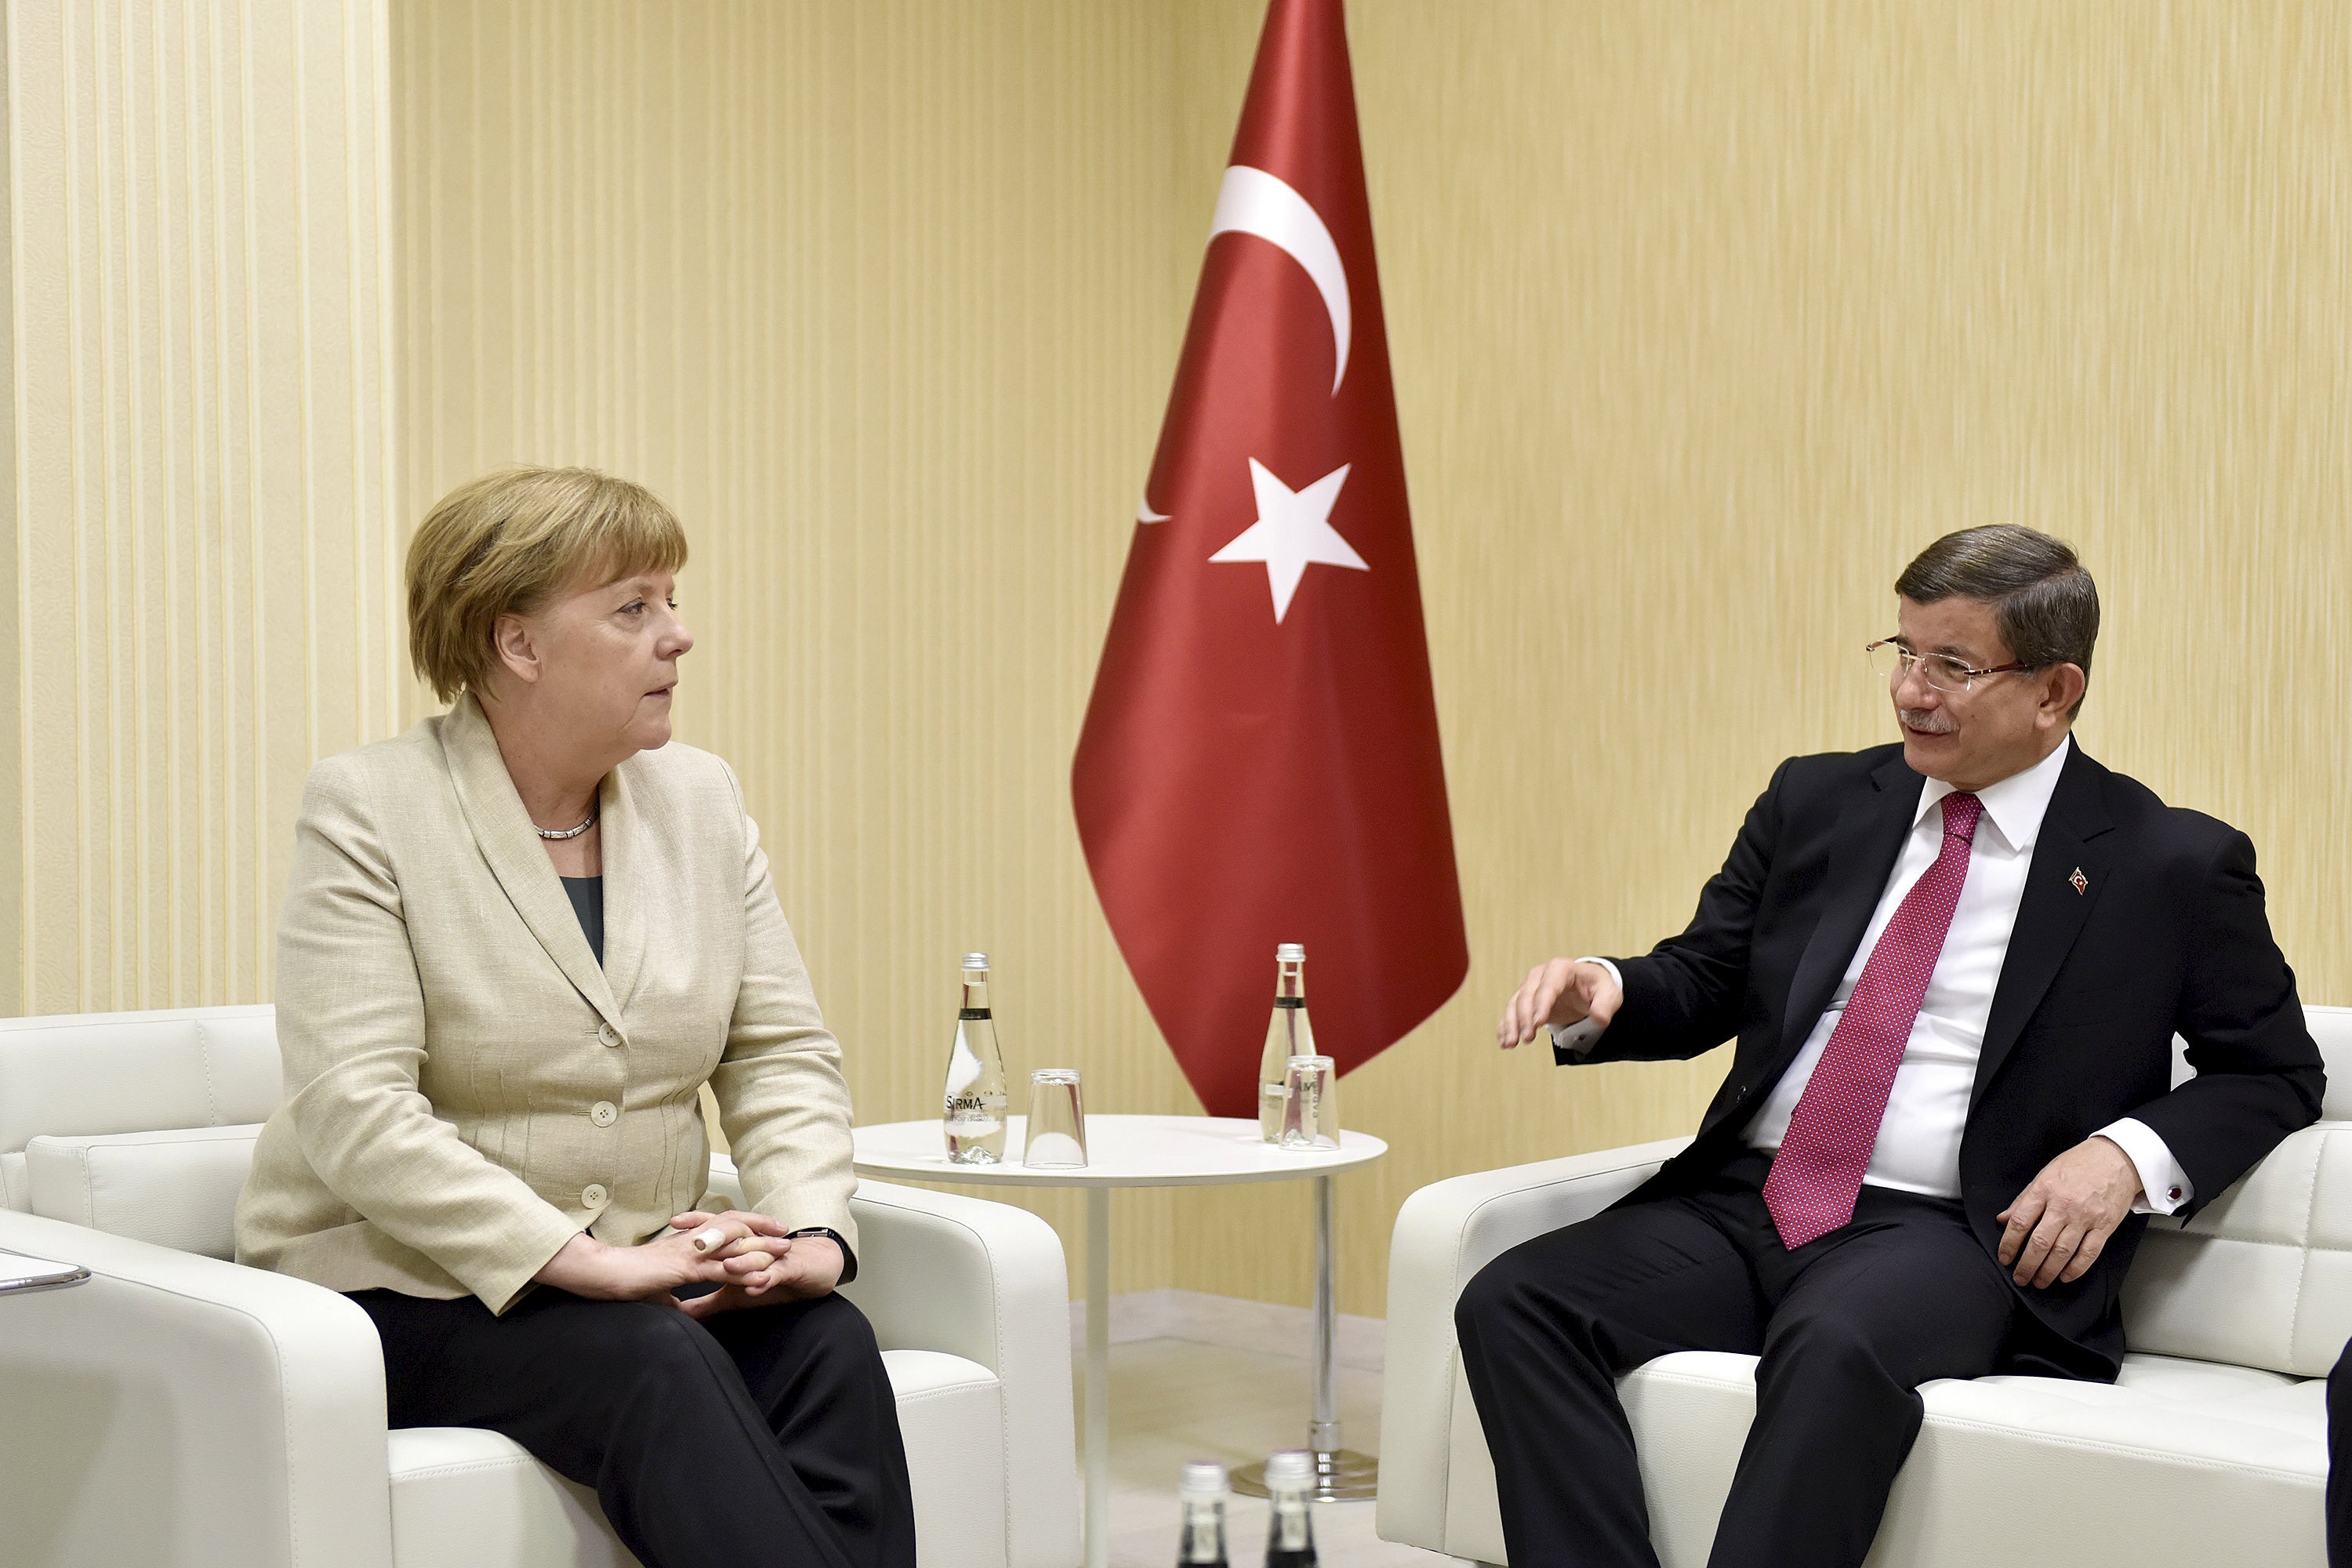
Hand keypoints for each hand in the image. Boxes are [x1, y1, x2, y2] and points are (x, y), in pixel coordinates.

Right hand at [533, 1210, 774, 1300]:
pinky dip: (742, 1271)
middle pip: (735, 1227)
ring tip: (784, 1250)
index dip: (745, 1226)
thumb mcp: (655, 1292)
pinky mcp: (684, 1268)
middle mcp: (693, 1243)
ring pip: (733, 1245)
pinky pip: (719, 1269)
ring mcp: (690, 1254)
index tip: (765, 1228)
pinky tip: (760, 1275)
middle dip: (762, 1228)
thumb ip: (671, 1298)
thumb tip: (678, 1309)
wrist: (603, 1274)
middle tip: (785, 1230)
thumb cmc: (625, 1281)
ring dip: (761, 1247)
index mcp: (688, 1245)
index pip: (723, 1228)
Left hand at [672, 1217, 845, 1319]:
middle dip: (716, 1237)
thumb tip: (680, 1311)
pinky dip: (767, 1278)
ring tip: (726, 1266)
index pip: (718, 1228)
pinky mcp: (792, 1268)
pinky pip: (778, 1272)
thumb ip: (707, 1302)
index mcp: (742, 1244)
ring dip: (742, 1261)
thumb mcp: (735, 1294)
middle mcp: (756, 1244)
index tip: (673, 1225)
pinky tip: (756, 1285)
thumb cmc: (772, 1277)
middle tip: (695, 1243)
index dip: (696, 1224)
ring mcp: (774, 1255)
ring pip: (755, 1255)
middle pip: (735, 1236)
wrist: (814, 1270)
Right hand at [1497, 958, 1622, 1048]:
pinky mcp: (1527, 1000)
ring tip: (1510, 1043)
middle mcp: (1541, 975)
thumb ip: (1605, 1005)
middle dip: (1524, 1017)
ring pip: (1515, 1004)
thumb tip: (1599, 1018)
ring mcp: (1531, 987)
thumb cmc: (1598, 987)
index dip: (1541, 1004)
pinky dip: (1506, 1026)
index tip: (1538, 1023)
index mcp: (1561, 969)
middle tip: (1527, 1039)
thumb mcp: (1609, 993)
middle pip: (1527, 995)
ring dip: (1511, 1024)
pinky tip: (1503, 1041)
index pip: (1548, 986)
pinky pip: (1512, 1012)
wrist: (1589, 986)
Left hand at [1996, 1135, 2143, 1288]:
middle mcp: (2063, 1205)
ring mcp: (2085, 1217)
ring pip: (2062, 1252)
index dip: (2009, 1244)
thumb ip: (2024, 1199)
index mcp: (2044, 1190)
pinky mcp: (2105, 1226)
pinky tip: (2065, 1277)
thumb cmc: (2078, 1164)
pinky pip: (2088, 1253)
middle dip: (2027, 1265)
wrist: (2117, 1158)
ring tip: (2039, 1281)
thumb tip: (2003, 1219)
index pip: (2020, 1222)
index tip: (2004, 1257)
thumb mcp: (2045, 1175)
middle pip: (2040, 1242)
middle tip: (2020, 1278)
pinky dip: (2075, 1269)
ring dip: (2048, 1271)